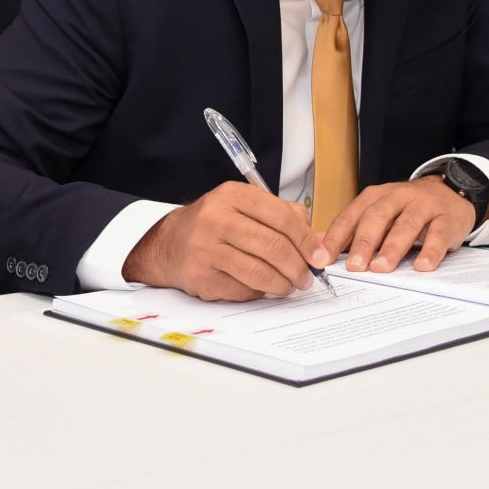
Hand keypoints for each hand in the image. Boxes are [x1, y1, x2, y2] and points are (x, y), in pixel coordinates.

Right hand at [122, 183, 329, 301]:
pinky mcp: (201, 276)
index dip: (306, 241)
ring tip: (289, 286)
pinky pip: (243, 290)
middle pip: (274, 247)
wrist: (169, 243)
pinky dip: (258, 292)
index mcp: (232, 196)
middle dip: (298, 267)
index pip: (282, 218)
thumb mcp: (243, 206)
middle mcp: (217, 219)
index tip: (319, 257)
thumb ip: (281, 216)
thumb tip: (317, 242)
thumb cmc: (214, 225)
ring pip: (260, 273)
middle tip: (307, 278)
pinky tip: (261, 287)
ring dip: (283, 285)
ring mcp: (206, 249)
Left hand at [325, 177, 475, 273]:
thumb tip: (317, 243)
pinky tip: (423, 266)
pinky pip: (438, 234)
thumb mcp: (378, 212)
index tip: (324, 259)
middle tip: (354, 266)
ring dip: (392, 248)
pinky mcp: (446, 218)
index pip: (351, 217)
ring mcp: (423, 206)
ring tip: (382, 268)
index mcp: (375, 197)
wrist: (450, 191)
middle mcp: (397, 197)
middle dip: (363, 243)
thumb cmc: (407, 208)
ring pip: (406, 225)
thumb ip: (351, 228)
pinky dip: (430, 251)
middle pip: (377, 218)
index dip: (336, 238)